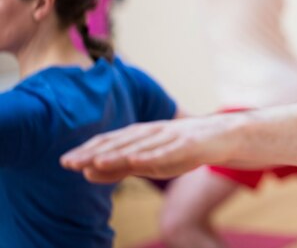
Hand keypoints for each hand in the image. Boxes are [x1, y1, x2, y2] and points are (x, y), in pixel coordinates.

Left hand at [60, 116, 238, 182]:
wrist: (222, 136)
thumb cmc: (183, 149)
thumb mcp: (149, 161)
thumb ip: (121, 166)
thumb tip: (87, 173)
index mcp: (140, 135)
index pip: (109, 142)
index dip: (87, 151)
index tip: (65, 161)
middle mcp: (152, 131)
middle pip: (119, 142)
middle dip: (93, 153)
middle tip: (69, 162)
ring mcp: (170, 136)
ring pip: (140, 145)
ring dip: (117, 154)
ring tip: (95, 162)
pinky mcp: (188, 143)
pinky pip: (168, 150)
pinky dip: (152, 155)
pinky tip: (137, 160)